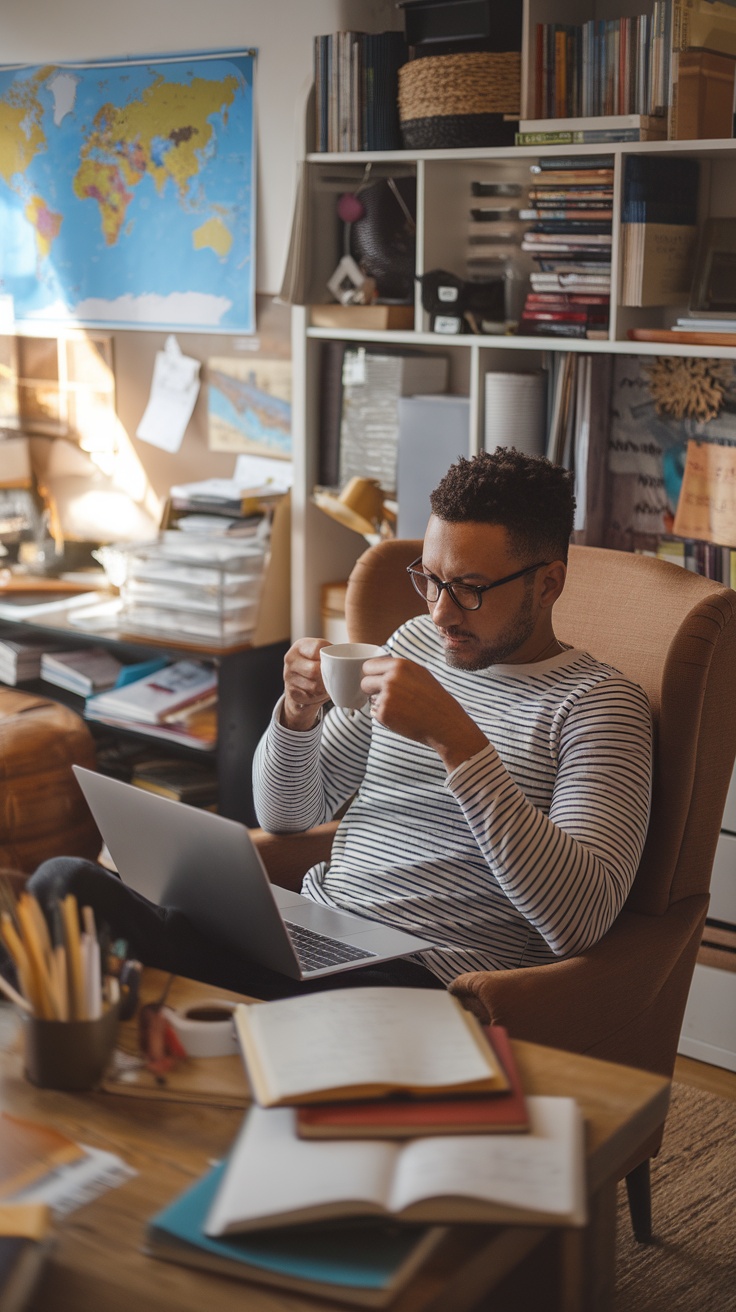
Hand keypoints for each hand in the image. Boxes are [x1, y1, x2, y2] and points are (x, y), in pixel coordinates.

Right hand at [281, 638, 331, 730]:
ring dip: (323, 689)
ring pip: (313, 686)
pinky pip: (308, 697)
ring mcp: (288, 675)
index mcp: (300, 646)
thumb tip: (351, 663)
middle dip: (326, 677)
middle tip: (331, 678)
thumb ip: (333, 655)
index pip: (318, 649)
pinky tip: (316, 693)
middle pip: (314, 670)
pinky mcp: (289, 691)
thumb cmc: (317, 667)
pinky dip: (316, 697)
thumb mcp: (323, 656)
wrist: (301, 687)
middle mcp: (291, 659)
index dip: (329, 657)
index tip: (334, 662)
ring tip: (325, 686)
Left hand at [361, 656, 486, 772]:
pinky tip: (402, 718)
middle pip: (364, 682)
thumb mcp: (420, 674)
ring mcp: (386, 696)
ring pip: (370, 699)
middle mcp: (391, 678)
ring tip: (402, 709)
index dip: (371, 675)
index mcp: (400, 665)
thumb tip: (379, 669)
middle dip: (370, 690)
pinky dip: (384, 717)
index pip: (368, 666)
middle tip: (386, 698)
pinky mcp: (384, 714)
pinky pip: (375, 713)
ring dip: (380, 704)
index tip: (375, 681)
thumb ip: (399, 670)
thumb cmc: (435, 700)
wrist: (446, 724)